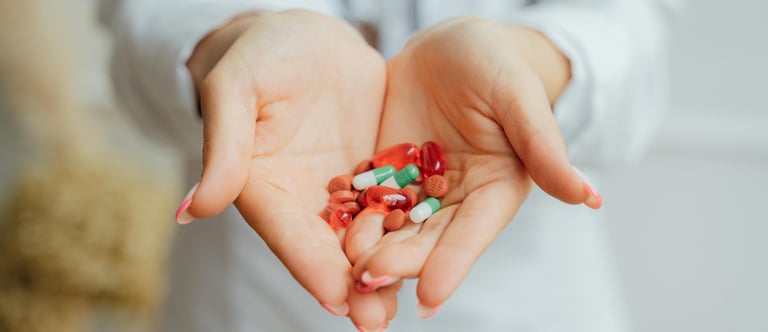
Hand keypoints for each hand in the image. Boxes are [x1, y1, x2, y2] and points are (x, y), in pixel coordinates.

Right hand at [177, 10, 392, 328]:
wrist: (304, 35)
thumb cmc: (259, 54)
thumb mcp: (236, 89)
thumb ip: (224, 147)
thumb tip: (194, 210)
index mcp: (263, 185)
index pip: (286, 233)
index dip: (309, 266)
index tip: (335, 299)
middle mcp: (303, 198)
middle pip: (326, 249)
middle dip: (351, 285)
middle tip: (374, 321)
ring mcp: (341, 187)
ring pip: (364, 235)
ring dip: (383, 269)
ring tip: (404, 302)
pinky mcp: (374, 170)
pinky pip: (394, 202)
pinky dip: (409, 229)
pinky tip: (430, 252)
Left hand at [347, 18, 601, 315]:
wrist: (453, 45)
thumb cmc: (498, 64)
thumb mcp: (520, 98)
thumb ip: (545, 148)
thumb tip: (589, 198)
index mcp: (494, 190)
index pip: (473, 234)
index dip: (453, 265)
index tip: (430, 297)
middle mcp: (454, 199)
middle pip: (427, 238)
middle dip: (400, 261)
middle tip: (369, 279)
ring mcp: (416, 186)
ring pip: (392, 225)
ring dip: (370, 248)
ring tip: (346, 267)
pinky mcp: (385, 169)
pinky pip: (365, 195)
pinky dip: (349, 214)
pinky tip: (329, 227)